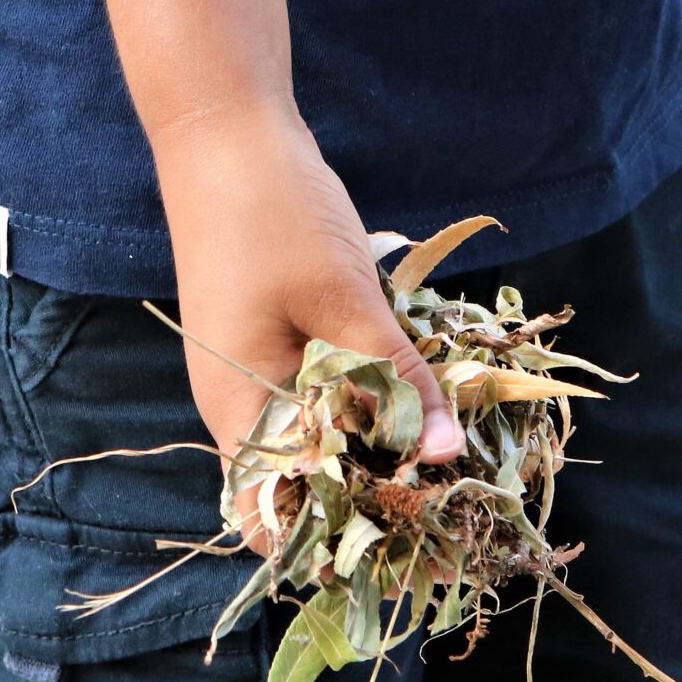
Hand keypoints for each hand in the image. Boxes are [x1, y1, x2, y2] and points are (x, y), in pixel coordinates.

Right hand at [153, 104, 465, 552]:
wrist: (228, 133)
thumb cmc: (273, 216)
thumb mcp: (347, 300)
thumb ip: (396, 378)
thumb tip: (445, 456)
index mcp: (239, 410)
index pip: (277, 517)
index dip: (339, 545)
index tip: (414, 549)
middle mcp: (244, 403)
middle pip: (309, 482)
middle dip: (376, 499)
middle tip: (452, 508)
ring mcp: (262, 369)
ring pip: (327, 434)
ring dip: (381, 447)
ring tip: (450, 463)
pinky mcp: (284, 339)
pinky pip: (332, 390)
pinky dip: (374, 399)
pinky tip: (423, 399)